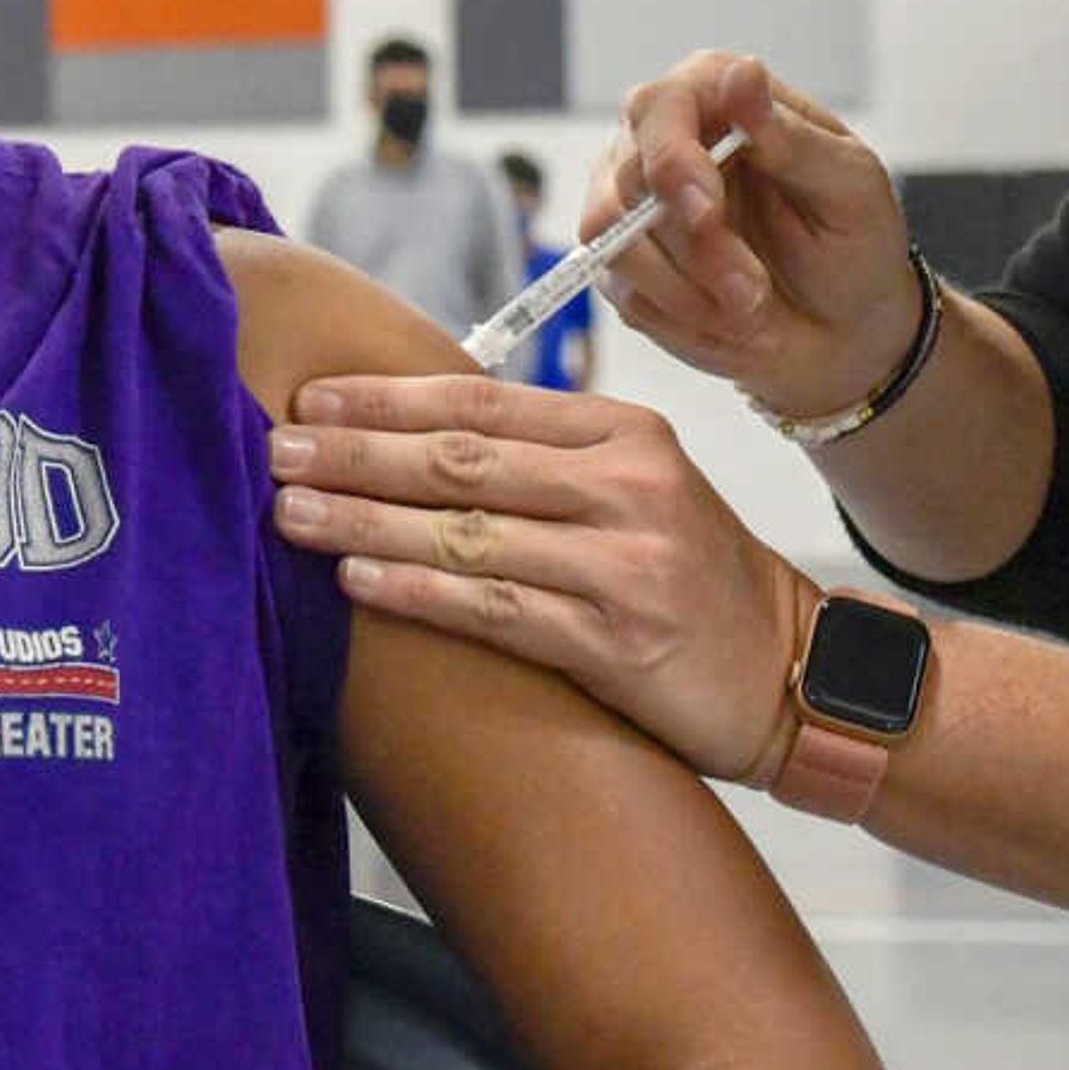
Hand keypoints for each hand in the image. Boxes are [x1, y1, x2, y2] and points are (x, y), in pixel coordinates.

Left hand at [271, 371, 818, 783]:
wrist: (793, 672)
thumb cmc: (694, 577)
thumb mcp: (638, 486)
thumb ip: (546, 457)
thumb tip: (414, 431)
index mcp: (625, 432)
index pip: (483, 402)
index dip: (388, 397)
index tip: (312, 397)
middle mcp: (627, 485)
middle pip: (462, 459)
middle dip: (357, 451)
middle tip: (274, 448)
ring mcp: (624, 563)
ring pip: (468, 531)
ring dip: (365, 519)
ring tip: (289, 511)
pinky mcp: (617, 640)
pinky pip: (497, 609)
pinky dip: (420, 591)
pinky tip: (357, 579)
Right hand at [593, 51, 917, 420]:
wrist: (848, 329)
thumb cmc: (853, 242)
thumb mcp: (848, 188)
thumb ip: (789, 137)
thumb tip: (743, 73)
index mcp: (715, 96)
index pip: (660, 107)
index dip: (673, 160)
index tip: (708, 211)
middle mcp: (662, 142)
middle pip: (629, 182)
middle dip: (695, 248)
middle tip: (753, 292)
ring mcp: (635, 206)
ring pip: (616, 243)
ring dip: (688, 291)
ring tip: (754, 310)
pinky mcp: (627, 269)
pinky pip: (629, 297)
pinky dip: (686, 319)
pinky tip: (733, 321)